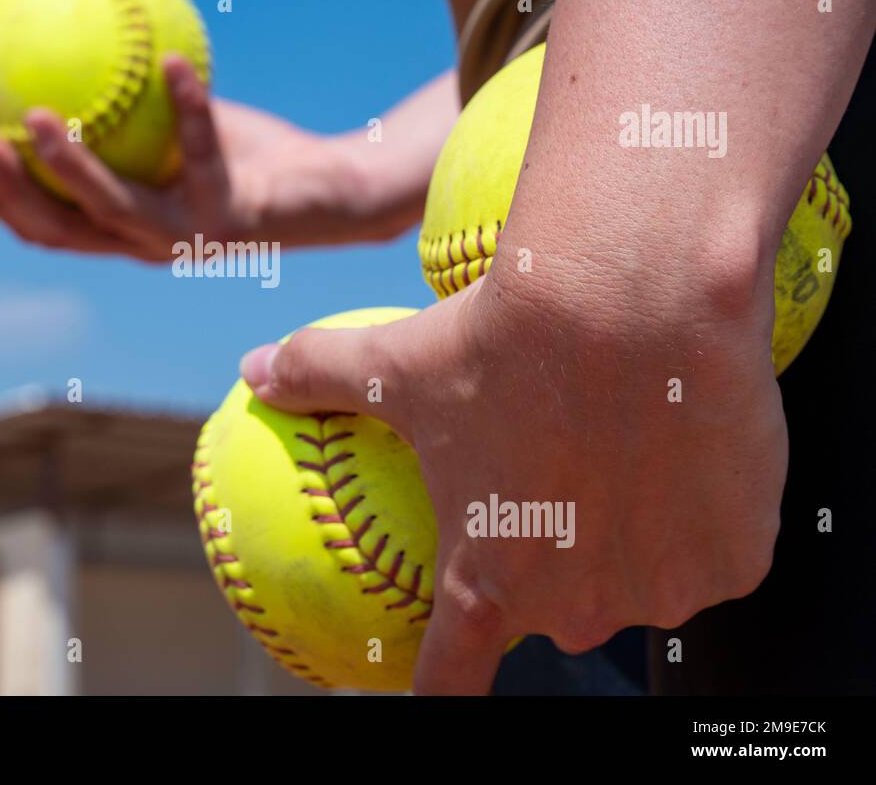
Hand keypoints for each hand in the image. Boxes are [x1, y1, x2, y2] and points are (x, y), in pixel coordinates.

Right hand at [0, 56, 389, 260]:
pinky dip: (189, 106)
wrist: (330, 192)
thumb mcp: (182, 129)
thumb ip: (132, 107)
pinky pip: (203, 155)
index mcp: (127, 229)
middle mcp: (148, 244)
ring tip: (38, 113)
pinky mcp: (231, 222)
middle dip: (10, 194)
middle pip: (60, 231)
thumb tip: (82, 45)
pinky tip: (173, 61)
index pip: (46, 227)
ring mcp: (188, 239)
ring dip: (70, 163)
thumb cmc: (250, 156)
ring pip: (113, 208)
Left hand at [240, 265, 786, 694]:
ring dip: (627, 531)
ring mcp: (661, 590)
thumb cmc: (505, 338)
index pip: (451, 680)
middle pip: (556, 610)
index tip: (434, 682)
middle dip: (552, 557)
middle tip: (554, 478)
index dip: (439, 688)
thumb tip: (251, 367)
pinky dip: (696, 508)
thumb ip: (317, 373)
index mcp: (486, 579)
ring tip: (619, 443)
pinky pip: (709, 547)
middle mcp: (573, 607)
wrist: (635, 295)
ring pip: (638, 575)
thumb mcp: (395, 358)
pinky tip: (679, 442)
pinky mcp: (733, 562)